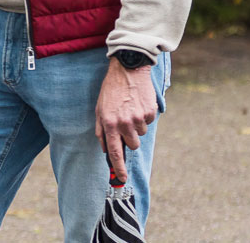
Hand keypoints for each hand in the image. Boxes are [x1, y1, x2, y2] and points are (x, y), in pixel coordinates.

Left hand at [95, 57, 157, 182]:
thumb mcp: (99, 108)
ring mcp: (139, 118)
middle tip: (125, 123)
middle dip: (130, 138)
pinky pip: (149, 122)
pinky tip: (138, 103)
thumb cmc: (111, 90)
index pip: (114, 152)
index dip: (118, 168)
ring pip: (141, 134)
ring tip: (131, 109)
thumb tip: (105, 149)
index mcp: (109, 123)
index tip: (122, 179)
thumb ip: (101, 130)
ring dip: (137, 126)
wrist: (128, 69)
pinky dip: (145, 116)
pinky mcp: (150, 112)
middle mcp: (124, 123)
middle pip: (132, 145)